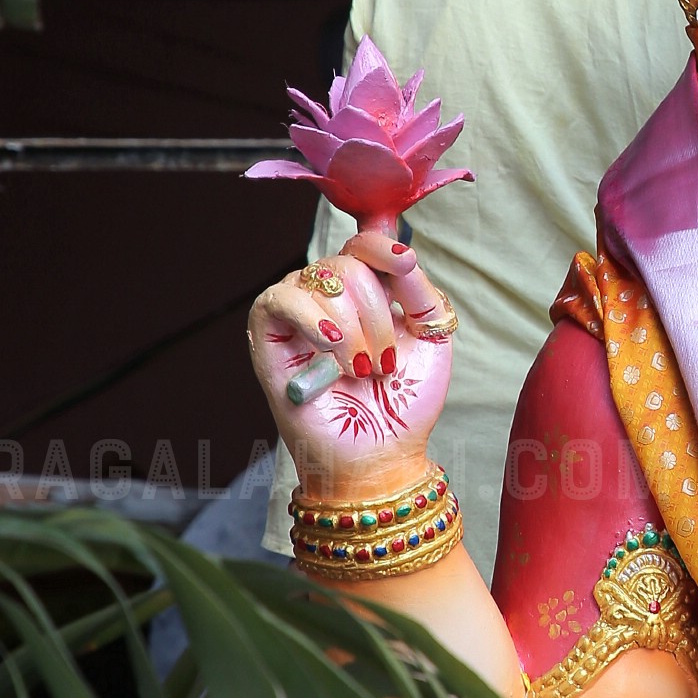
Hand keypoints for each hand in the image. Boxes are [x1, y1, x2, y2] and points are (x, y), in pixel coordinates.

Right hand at [248, 230, 453, 502]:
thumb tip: (402, 256)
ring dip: (355, 328)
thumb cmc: (404, 402)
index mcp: (366, 291)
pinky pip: (282, 298)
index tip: (405, 262)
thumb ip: (420, 291)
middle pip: (350, 262)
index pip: (365, 242)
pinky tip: (333, 344)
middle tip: (383, 364)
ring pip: (324, 279)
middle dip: (378, 314)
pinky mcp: (267, 336)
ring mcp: (297, 313)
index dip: (383, 245)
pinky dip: (313, 318)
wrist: (381, 454)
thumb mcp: (430, 337)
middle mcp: (329, 295)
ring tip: (362, 371)